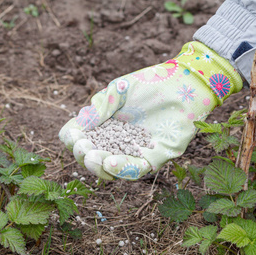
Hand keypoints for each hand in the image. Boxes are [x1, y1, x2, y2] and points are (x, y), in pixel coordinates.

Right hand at [59, 42, 241, 179]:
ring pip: (110, 169)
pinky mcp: (154, 159)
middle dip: (82, 155)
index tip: (73, 134)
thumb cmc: (150, 83)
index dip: (72, 139)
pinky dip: (120, 169)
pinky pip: (135, 171)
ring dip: (97, 166)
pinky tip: (109, 162)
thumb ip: (100, 106)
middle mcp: (116, 142)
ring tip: (92, 157)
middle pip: (91, 157)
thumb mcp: (119, 90)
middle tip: (82, 147)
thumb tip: (80, 125)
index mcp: (104, 126)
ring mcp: (134, 152)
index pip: (80, 138)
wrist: (183, 83)